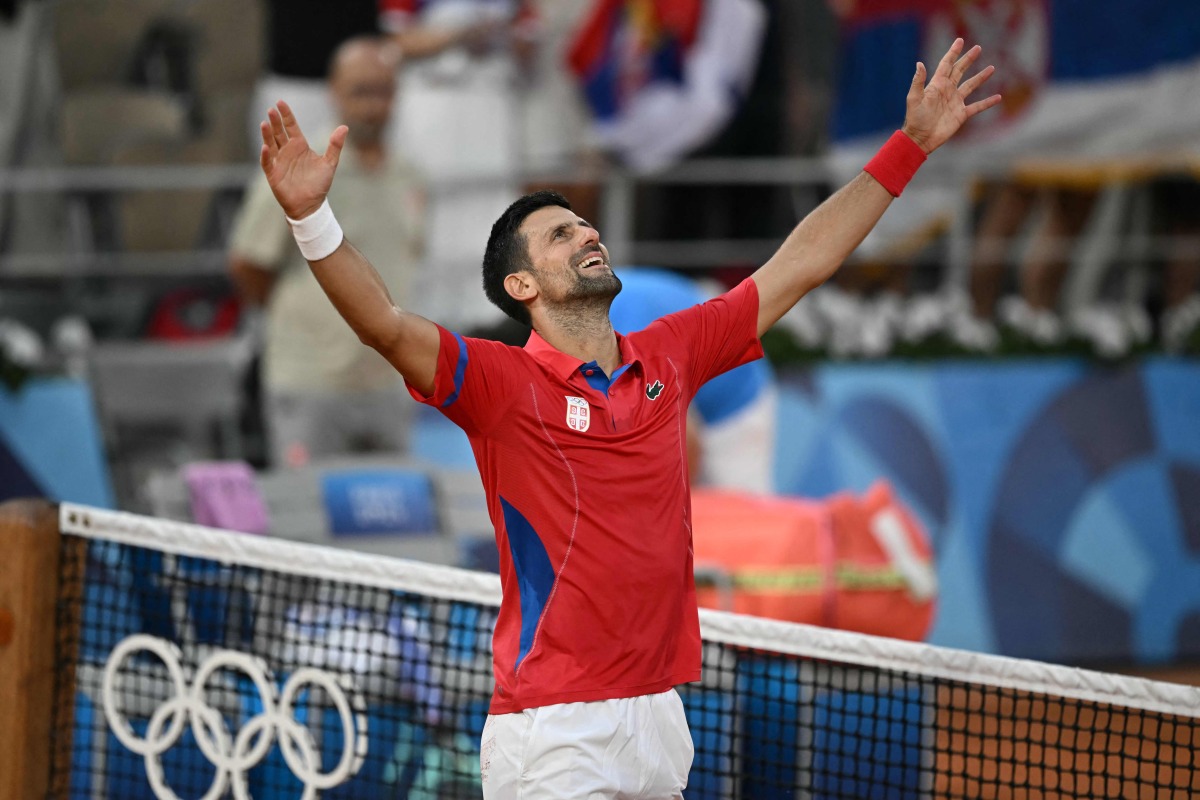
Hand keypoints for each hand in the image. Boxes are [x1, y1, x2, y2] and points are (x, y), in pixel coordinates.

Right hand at [259, 100, 346, 219]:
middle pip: (279, 132)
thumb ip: (335, 145)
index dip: (286, 115)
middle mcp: (287, 151)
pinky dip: (265, 155)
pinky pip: (267, 162)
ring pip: (271, 144)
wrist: (311, 205)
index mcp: (300, 146)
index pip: (291, 126)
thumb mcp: (330, 163)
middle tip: (272, 109)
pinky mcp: (273, 174)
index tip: (280, 102)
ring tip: (265, 123)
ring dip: (267, 134)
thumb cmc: (319, 184)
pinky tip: (265, 146)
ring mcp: (279, 161)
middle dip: (275, 121)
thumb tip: (345, 127)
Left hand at [901, 38, 1000, 154]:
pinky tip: (998, 97)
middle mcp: (947, 91)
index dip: (953, 53)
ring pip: (971, 86)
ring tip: (992, 68)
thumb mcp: (914, 98)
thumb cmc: (915, 119)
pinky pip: (977, 106)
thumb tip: (919, 63)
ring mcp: (955, 102)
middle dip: (968, 59)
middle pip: (960, 71)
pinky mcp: (961, 114)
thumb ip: (918, 81)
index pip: (946, 64)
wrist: (920, 138)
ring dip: (981, 77)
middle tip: (978, 48)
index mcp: (937, 84)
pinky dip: (987, 102)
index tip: (960, 41)